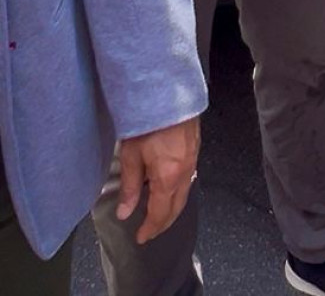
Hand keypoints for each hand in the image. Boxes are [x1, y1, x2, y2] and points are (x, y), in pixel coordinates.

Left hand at [116, 117, 200, 243]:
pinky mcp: (195, 148)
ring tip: (158, 213)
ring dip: (172, 208)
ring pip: (185, 193)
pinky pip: (188, 178)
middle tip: (150, 231)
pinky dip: (178, 191)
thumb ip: (129, 186)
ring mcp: (193, 159)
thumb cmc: (150, 120)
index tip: (141, 237)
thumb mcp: (131, 155)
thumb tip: (125, 211)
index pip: (160, 213)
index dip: (150, 228)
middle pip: (176, 207)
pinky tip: (169, 187)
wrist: (169, 92)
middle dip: (163, 222)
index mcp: (168, 177)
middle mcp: (185, 171)